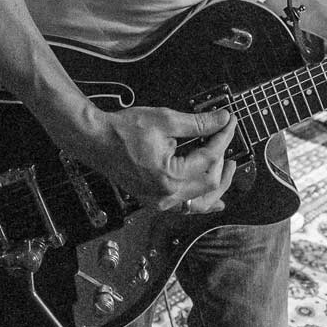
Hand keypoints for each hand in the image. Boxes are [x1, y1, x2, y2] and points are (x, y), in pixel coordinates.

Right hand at [79, 105, 237, 213]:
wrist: (96, 141)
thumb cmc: (124, 131)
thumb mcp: (166, 120)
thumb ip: (199, 123)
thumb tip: (222, 119)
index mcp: (169, 176)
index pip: (209, 159)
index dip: (223, 139)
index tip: (229, 123)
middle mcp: (166, 195)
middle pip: (209, 183)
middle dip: (223, 160)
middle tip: (227, 139)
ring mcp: (159, 201)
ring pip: (200, 201)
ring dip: (218, 184)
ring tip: (230, 169)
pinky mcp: (154, 200)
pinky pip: (185, 207)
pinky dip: (201, 201)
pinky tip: (215, 200)